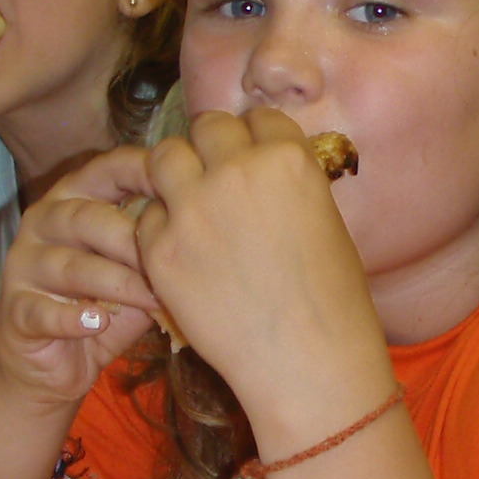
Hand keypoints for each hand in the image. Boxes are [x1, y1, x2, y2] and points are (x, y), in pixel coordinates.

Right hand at [0, 145, 165, 411]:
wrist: (52, 365)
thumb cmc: (101, 308)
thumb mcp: (136, 274)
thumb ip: (158, 248)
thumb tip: (208, 230)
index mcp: (72, 200)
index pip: (104, 169)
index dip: (144, 173)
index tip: (183, 189)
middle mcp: (41, 223)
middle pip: (88, 219)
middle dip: (136, 242)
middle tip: (176, 266)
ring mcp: (23, 267)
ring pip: (72, 267)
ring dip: (118, 284)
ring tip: (154, 301)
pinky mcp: (15, 311)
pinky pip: (44, 311)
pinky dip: (74, 319)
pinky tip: (98, 322)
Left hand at [133, 107, 381, 413]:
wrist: (307, 360)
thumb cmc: (332, 298)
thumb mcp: (325, 221)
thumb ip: (288, 184)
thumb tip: (263, 173)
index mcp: (286, 159)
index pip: (257, 118)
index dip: (254, 138)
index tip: (252, 157)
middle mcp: (235, 172)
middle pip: (206, 126)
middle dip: (212, 147)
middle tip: (216, 177)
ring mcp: (192, 210)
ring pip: (164, 157)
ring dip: (175, 174)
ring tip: (188, 203)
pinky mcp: (160, 250)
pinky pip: (147, 217)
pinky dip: (160, 228)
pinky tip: (182, 252)